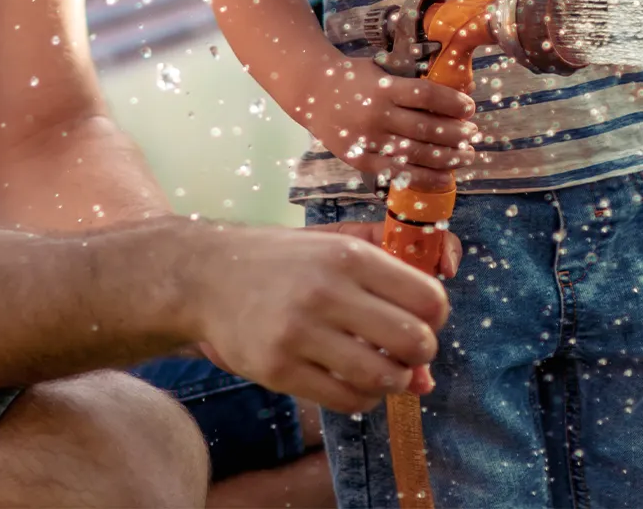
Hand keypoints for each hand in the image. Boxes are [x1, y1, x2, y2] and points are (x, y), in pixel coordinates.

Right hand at [188, 224, 448, 413]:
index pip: (428, 298)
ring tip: (380, 370)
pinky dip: (362, 398)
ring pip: (383, 377)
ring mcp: (299, 333)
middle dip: (420, 354)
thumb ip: (390, 278)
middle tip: (404, 351)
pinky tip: (352, 382)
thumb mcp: (334, 243)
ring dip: (394, 382)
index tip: (420, 319)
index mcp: (347, 255)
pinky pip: (346, 400)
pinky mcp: (278, 369)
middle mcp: (326, 291)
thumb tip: (429, 346)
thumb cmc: (282, 261)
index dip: (435, 316)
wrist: (207, 275)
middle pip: (413, 341)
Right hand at [300, 56, 477, 178]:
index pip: (426, 96)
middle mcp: (377, 115)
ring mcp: (368, 140)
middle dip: (455, 133)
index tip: (470, 108)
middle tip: (473, 134)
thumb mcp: (381, 70)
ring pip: (415, 154)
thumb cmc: (353, 78)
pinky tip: (444, 177)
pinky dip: (424, 177)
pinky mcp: (361, 160)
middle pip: (425, 128)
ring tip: (467, 155)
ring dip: (447, 157)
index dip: (452, 103)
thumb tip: (456, 94)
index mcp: (383, 88)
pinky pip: (398, 172)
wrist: (312, 92)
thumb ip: (412, 82)